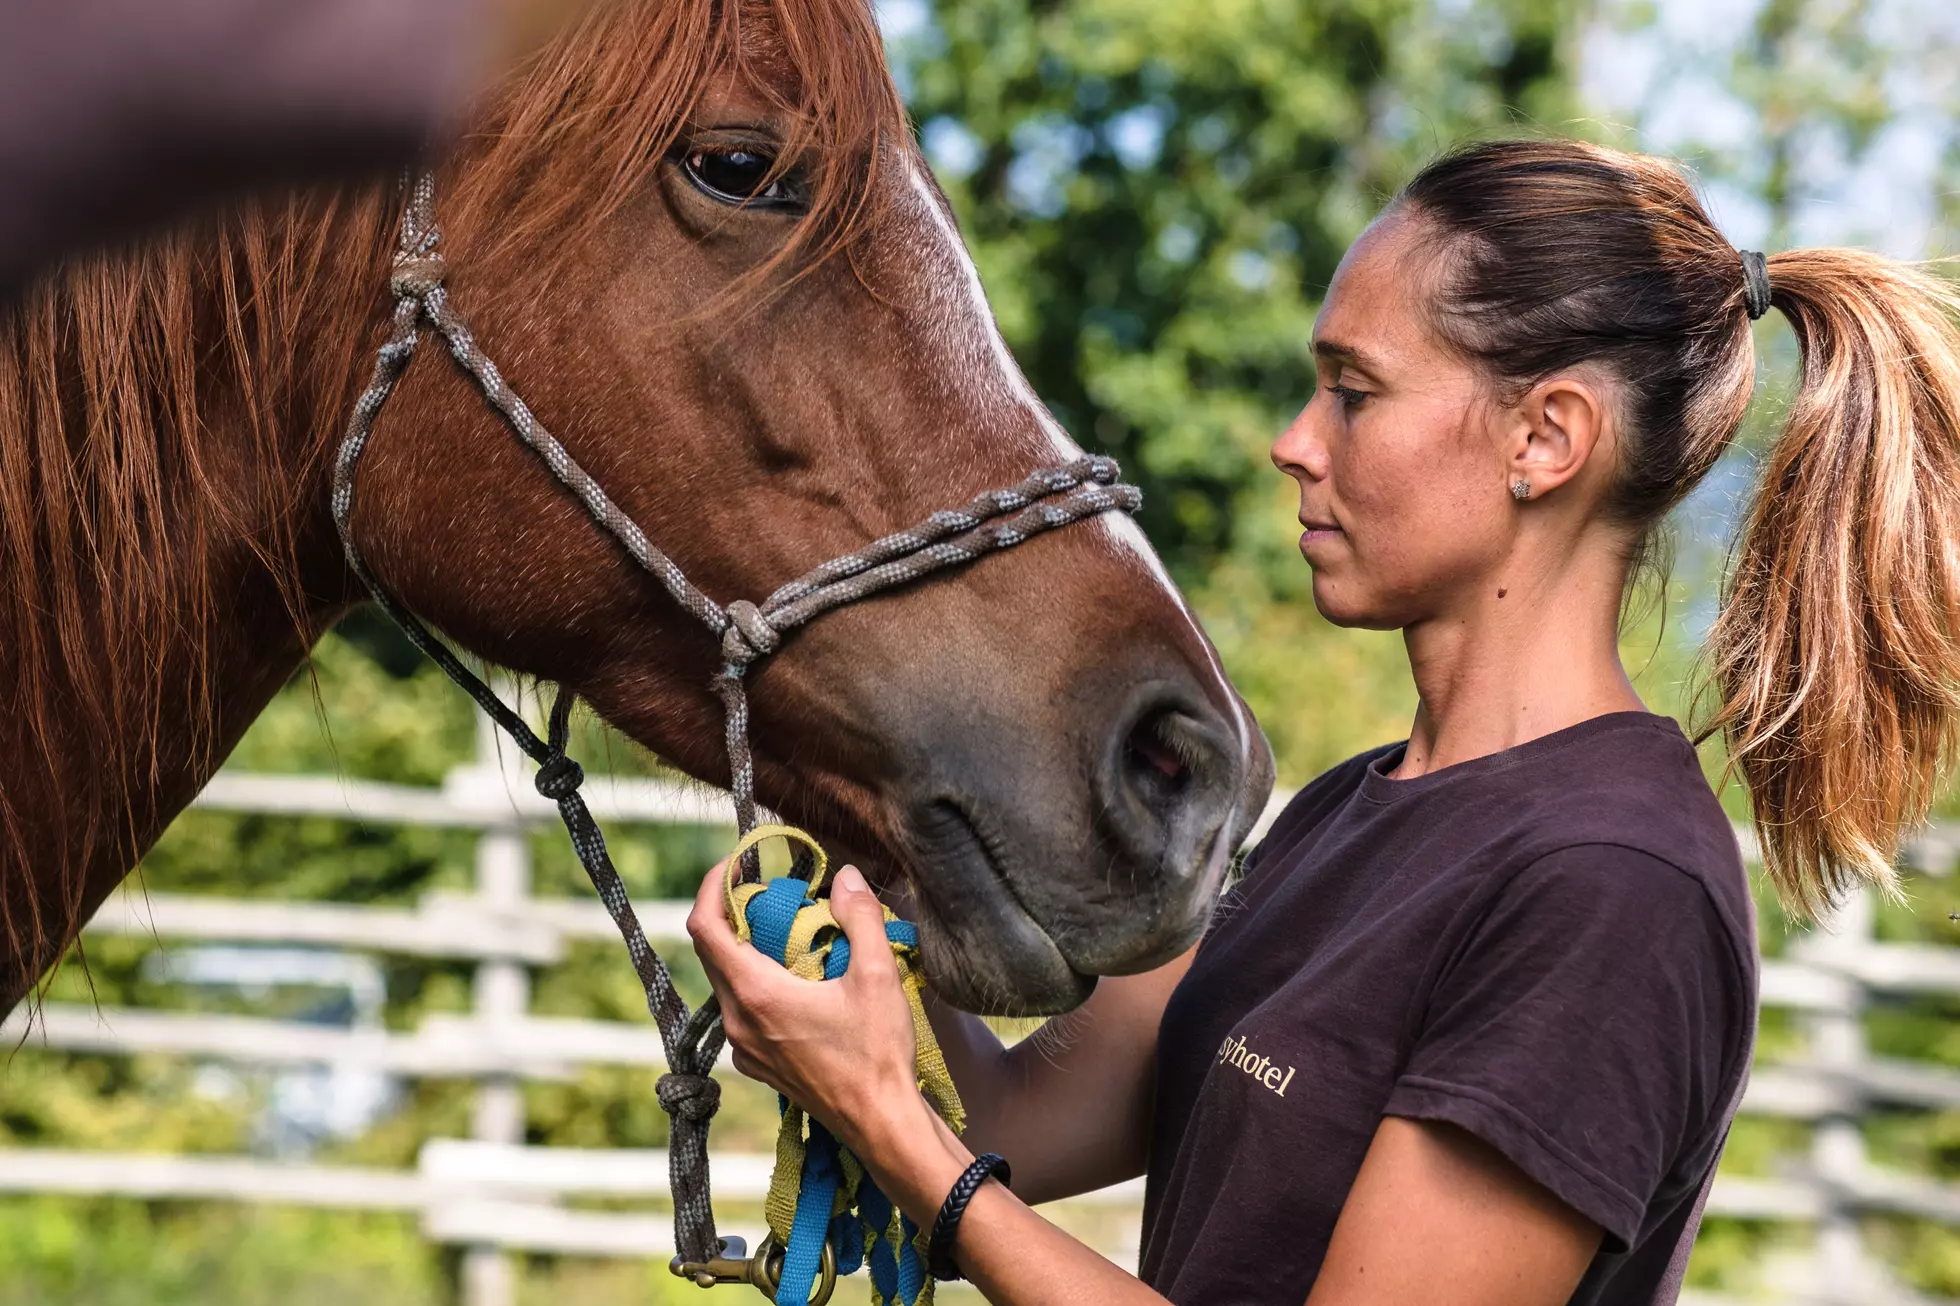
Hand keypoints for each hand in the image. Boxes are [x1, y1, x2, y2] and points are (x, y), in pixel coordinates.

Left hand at [687, 859, 934, 1162]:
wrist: (881, 1123)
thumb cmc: (878, 1053)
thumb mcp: (878, 975)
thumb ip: (860, 917)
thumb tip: (847, 876)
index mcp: (756, 994)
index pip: (704, 927)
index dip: (712, 886)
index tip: (735, 863)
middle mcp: (738, 1021)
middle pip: (712, 951)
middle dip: (733, 912)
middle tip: (770, 888)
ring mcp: (744, 1047)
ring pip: (727, 981)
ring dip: (746, 949)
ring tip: (787, 930)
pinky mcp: (758, 1063)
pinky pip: (742, 1009)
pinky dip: (757, 982)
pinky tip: (797, 980)